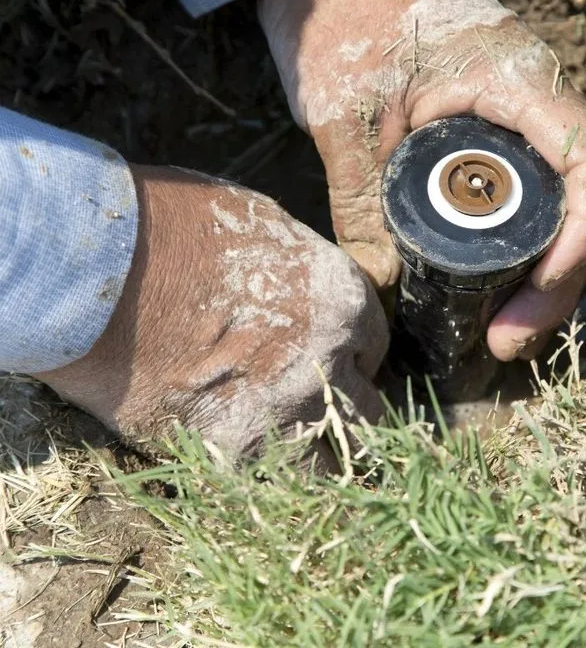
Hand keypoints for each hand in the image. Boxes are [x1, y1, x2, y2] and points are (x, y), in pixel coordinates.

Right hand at [33, 166, 387, 465]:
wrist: (92, 268)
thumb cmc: (170, 228)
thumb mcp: (263, 225)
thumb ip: (305, 272)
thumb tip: (313, 294)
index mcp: (341, 302)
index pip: (374, 347)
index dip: (350, 354)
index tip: (329, 360)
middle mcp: (327, 362)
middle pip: (366, 413)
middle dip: (344, 411)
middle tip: (317, 409)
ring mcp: (282, 412)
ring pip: (329, 462)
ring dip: (314, 456)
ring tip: (284, 444)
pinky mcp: (228, 450)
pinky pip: (265, 478)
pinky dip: (257, 470)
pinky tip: (239, 451)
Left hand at [258, 0, 585, 360]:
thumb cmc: (345, 15)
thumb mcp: (347, 117)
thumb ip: (361, 204)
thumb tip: (379, 296)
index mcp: (517, 79)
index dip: (582, 239)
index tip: (535, 296)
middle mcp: (538, 97)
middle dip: (559, 280)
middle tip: (508, 341)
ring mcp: (525, 113)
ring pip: (565, 202)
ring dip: (546, 270)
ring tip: (505, 330)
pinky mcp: (502, 128)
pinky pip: (535, 191)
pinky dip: (525, 243)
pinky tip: (498, 283)